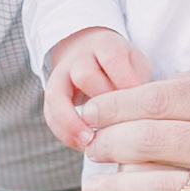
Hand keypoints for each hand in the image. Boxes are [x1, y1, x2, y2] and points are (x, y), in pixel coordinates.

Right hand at [44, 26, 152, 150]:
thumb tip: (138, 110)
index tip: (140, 106)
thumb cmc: (122, 66)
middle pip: (85, 76)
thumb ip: (138, 80)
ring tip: (91, 143)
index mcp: (106, 44)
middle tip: (118, 124)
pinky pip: (50, 113)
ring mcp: (61, 75)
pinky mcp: (52, 94)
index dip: (125, 82)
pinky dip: (64, 132)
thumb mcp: (136, 64)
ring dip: (75, 122)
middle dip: (102, 103)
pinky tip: (82, 146)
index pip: (112, 58)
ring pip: (58, 95)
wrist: (90, 53)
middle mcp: (79, 57)